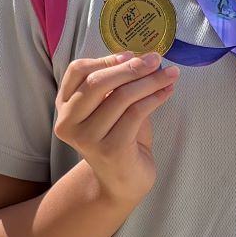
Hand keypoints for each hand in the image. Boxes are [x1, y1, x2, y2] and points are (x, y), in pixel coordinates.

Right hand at [55, 51, 177, 204]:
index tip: (132, 54)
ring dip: (150, 81)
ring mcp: (87, 139)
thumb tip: (142, 58)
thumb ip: (115, 86)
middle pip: (98, 82)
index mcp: (65, 107)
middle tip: (156, 59)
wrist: (121, 182)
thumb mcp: (110, 108)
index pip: (78, 71)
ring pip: (121, 96)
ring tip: (170, 74)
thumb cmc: (118, 138)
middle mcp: (68, 123)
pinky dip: (155, 98)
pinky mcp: (110, 150)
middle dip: (132, 67)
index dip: (106, 59)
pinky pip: (136, 113)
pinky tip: (167, 91)